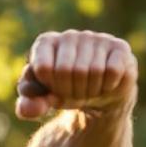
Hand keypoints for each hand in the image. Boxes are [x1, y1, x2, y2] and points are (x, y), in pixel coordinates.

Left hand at [15, 30, 137, 119]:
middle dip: (70, 91)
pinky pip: (112, 70)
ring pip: (91, 71)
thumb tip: (26, 110)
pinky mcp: (119, 47)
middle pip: (66, 70)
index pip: (43, 68)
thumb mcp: (43, 101)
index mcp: (45, 43)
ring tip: (89, 89)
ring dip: (90, 91)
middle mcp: (70, 36)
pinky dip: (107, 86)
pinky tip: (105, 84)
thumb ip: (29, 105)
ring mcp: (96, 38)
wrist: (97, 96)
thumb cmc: (65, 93)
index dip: (50, 87)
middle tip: (75, 93)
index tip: (55, 90)